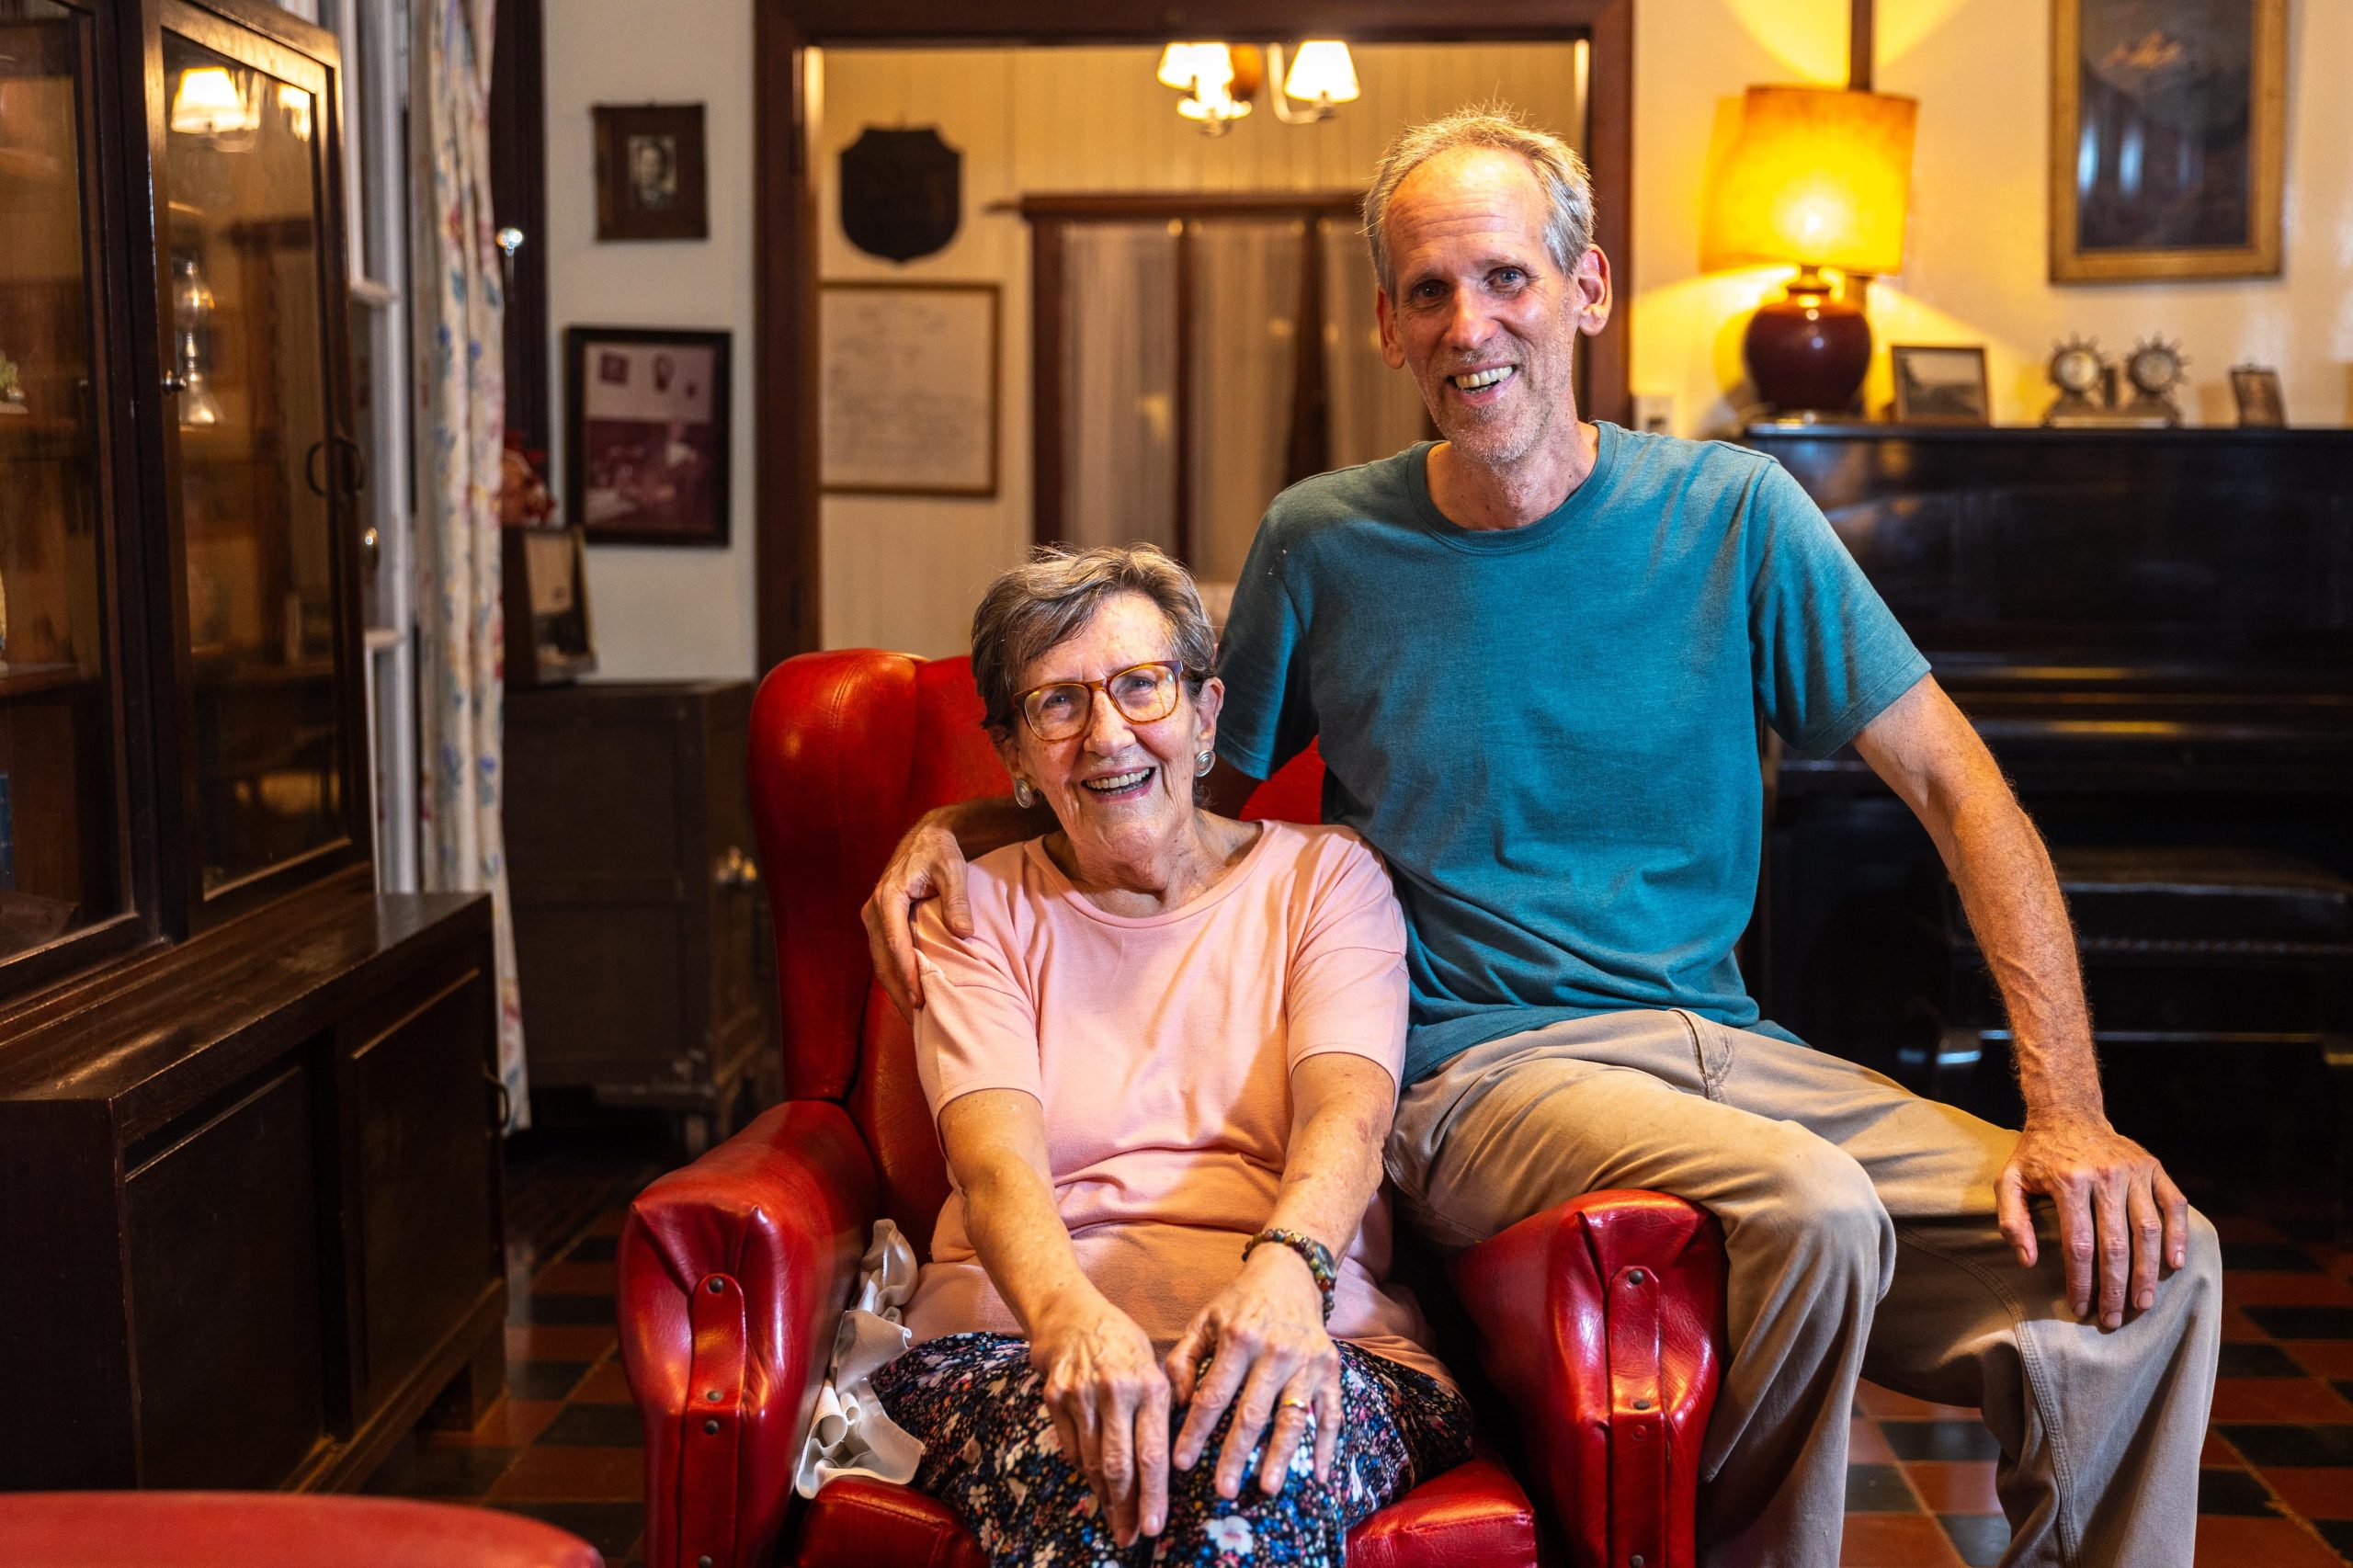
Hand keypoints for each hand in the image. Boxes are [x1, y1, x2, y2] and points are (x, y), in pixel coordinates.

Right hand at [859, 812, 970, 1015]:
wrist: (927, 838)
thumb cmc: (941, 852)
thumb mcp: (953, 869)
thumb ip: (957, 900)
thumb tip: (964, 933)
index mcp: (888, 897)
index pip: (895, 944)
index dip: (907, 974)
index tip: (919, 999)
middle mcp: (874, 909)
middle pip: (882, 960)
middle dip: (898, 990)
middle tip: (917, 1019)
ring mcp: (873, 917)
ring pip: (879, 961)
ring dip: (894, 987)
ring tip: (913, 1014)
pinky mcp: (880, 922)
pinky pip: (884, 954)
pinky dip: (895, 975)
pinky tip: (910, 992)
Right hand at [1030, 1294, 1170, 1544]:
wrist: (1069, 1314)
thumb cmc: (1121, 1341)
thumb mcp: (1153, 1364)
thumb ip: (1162, 1406)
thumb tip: (1174, 1456)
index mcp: (1149, 1384)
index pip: (1153, 1452)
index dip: (1154, 1494)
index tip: (1155, 1526)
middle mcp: (1116, 1391)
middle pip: (1120, 1465)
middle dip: (1127, 1507)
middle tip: (1131, 1536)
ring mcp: (1081, 1396)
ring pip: (1092, 1462)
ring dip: (1105, 1497)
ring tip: (1116, 1520)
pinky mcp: (1054, 1398)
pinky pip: (1071, 1448)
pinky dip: (1084, 1470)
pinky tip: (1095, 1484)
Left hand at [1164, 1245, 1343, 1499]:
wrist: (1290, 1273)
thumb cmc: (1239, 1305)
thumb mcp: (1204, 1321)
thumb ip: (1183, 1359)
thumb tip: (1176, 1403)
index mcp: (1239, 1339)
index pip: (1213, 1395)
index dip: (1196, 1431)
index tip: (1181, 1463)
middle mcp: (1275, 1352)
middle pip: (1252, 1413)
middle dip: (1235, 1455)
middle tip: (1223, 1490)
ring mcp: (1307, 1362)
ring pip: (1293, 1417)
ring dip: (1280, 1456)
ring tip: (1268, 1488)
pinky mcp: (1330, 1369)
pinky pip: (1331, 1412)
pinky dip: (1327, 1445)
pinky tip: (1317, 1475)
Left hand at [1997, 1111, 2188, 1329]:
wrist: (2068, 1112)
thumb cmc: (2037, 1154)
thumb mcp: (2009, 1180)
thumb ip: (2012, 1220)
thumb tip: (2026, 1261)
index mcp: (2068, 1181)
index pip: (2078, 1245)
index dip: (2081, 1281)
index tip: (2080, 1308)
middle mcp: (2105, 1176)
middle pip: (2116, 1244)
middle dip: (2115, 1288)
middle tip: (2114, 1319)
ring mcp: (2134, 1170)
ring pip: (2148, 1230)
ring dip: (2148, 1272)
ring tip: (2143, 1304)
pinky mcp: (2154, 1167)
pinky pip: (2174, 1205)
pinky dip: (2178, 1235)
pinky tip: (2175, 1265)